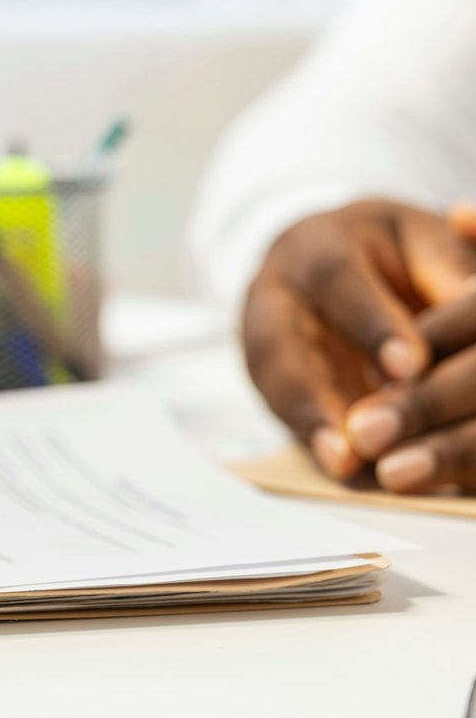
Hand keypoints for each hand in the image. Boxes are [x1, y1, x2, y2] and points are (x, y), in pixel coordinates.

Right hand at [242, 199, 475, 481]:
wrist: (329, 265)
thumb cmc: (391, 254)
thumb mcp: (423, 242)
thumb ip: (445, 268)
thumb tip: (473, 300)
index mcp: (316, 247)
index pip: (337, 280)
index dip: (370, 324)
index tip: (410, 367)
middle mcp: (274, 295)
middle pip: (279, 342)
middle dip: (312, 394)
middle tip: (356, 442)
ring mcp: (263, 343)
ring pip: (273, 385)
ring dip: (307, 429)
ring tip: (344, 467)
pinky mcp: (272, 386)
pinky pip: (285, 417)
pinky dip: (317, 447)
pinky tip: (351, 475)